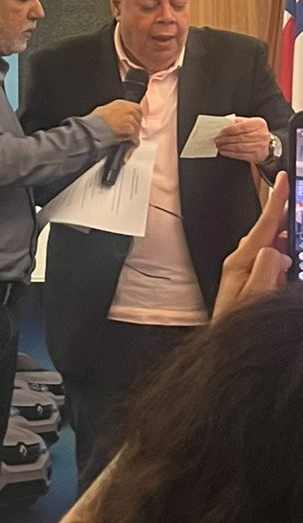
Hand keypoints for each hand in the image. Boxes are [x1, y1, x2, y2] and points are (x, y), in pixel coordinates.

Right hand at [91, 100, 142, 143]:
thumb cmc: (93, 122)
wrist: (91, 131)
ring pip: (137, 129)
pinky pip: (135, 138)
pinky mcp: (129, 131)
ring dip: (133, 134)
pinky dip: (132, 142)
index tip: (132, 122)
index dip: (135, 116)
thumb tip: (118, 117)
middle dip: (135, 125)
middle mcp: (127, 110)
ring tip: (125, 138)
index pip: (137, 108)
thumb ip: (114, 112)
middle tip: (129, 131)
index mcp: (120, 104)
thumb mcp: (103, 111)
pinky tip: (125, 143)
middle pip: (139, 118)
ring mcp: (129, 120)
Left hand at [213, 172, 290, 318]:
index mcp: (240, 261)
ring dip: (289, 250)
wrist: (227, 343)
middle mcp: (242, 262)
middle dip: (289, 226)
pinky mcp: (255, 280)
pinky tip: (289, 273)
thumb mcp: (254, 298)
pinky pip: (275, 264)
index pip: (264, 225)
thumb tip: (277, 250)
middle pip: (271, 233)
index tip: (284, 178)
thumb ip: (266, 272)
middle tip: (301, 215)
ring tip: (292, 265)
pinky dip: (286, 264)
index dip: (277, 200)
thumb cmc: (237, 325)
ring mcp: (248, 270)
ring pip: (275, 249)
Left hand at [214, 116, 271, 161]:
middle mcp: (261, 135)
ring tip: (219, 145)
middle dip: (226, 139)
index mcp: (259, 123)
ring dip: (227, 147)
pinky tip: (224, 151)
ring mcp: (259, 146)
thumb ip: (237, 121)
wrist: (266, 145)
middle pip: (240, 137)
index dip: (230, 130)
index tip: (221, 132)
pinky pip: (241, 155)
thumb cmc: (255, 132)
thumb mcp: (249, 123)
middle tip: (217, 139)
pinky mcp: (256, 155)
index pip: (242, 126)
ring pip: (239, 147)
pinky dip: (230, 153)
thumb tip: (223, 123)